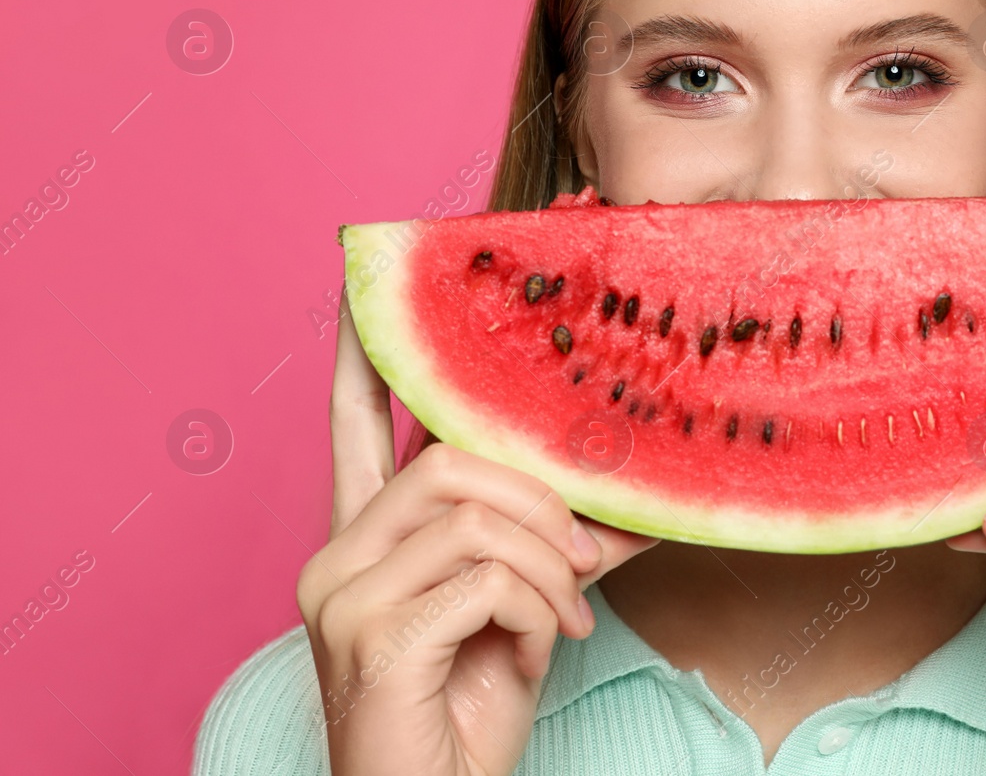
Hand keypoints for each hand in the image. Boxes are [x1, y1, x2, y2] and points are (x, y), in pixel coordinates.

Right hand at [295, 288, 660, 775]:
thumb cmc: (468, 710)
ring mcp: (341, 594)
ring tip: (567, 611)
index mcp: (365, 539)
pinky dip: (537, 606)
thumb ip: (563, 544)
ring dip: (549, 559)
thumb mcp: (525, 608)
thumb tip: (646, 496)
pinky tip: (543, 645)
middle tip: (585, 555)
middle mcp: (336, 554)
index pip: (355, 424)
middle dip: (540, 499)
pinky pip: (483, 573)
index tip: (363, 277)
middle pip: (450, 461)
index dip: (366, 353)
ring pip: (473, 510)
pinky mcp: (368, 634)